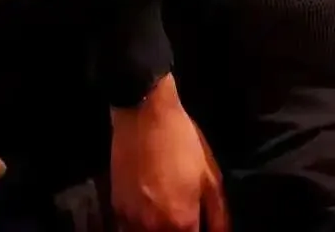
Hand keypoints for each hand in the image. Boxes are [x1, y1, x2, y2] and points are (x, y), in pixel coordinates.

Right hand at [111, 75, 227, 231]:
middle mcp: (154, 229)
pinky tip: (149, 211)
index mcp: (181, 222)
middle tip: (184, 217)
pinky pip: (129, 230)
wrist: (144, 115)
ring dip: (160, 230)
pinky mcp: (116, 209)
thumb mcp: (209, 175)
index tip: (198, 224)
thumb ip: (218, 214)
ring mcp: (131, 221)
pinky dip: (140, 227)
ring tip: (167, 214)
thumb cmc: (182, 141)